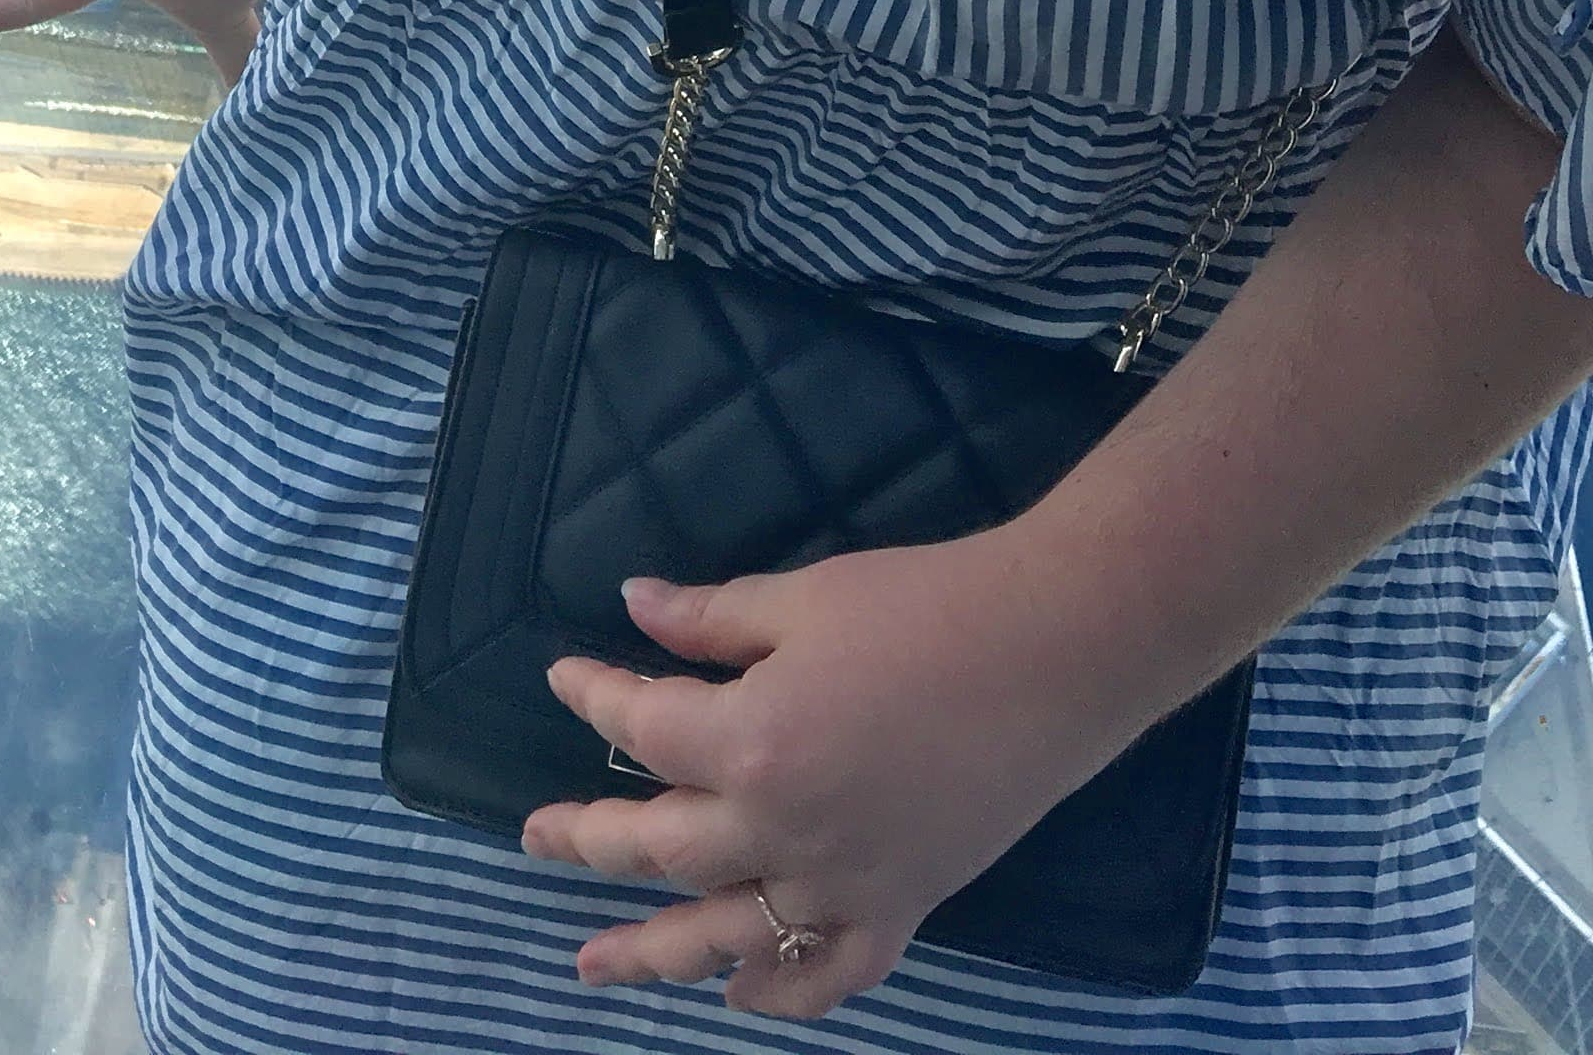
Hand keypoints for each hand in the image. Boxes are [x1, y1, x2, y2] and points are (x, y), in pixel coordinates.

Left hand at [520, 539, 1103, 1018]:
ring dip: (652, 952)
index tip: (562, 675)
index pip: (643, 727)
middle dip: (590, 839)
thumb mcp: (804, 598)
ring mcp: (841, 883)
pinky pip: (827, 975)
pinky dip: (780, 991)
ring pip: (724, 936)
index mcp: (751, 742)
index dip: (594, 696)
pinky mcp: (900, 907)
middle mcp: (781, 831)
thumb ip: (711, 618)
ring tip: (593, 964)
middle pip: (660, 847)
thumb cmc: (926, 606)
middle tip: (538, 836)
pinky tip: (739, 994)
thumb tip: (635, 603)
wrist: (1055, 650)